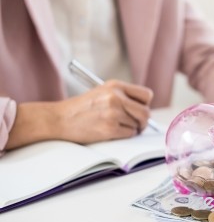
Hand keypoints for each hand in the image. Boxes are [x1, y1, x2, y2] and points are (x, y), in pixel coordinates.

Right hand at [6, 80, 152, 148]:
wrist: (59, 119)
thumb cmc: (81, 108)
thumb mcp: (102, 92)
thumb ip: (123, 96)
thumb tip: (144, 109)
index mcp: (115, 85)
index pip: (146, 95)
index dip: (145, 104)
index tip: (139, 110)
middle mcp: (116, 97)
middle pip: (146, 112)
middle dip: (144, 121)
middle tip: (137, 125)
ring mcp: (113, 113)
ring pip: (138, 125)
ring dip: (132, 129)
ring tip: (119, 127)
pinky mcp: (109, 128)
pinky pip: (129, 134)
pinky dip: (125, 135)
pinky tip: (112, 132)